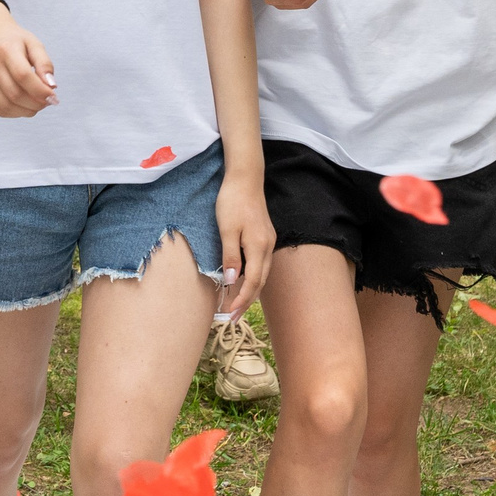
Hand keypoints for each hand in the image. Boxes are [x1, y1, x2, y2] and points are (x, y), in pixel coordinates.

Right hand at [0, 4, 55, 117]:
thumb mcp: (34, 44)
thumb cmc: (15, 41)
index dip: (40, 90)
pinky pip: (0, 110)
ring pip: (6, 106)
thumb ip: (45, 64)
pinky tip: (26, 105)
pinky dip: (16, 113)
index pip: (23, 76)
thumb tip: (51, 86)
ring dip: (27, 111)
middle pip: (14, 94)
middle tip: (48, 101)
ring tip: (38, 104)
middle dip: (36, 103)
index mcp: (6, 49)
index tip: (53, 96)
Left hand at [211, 170, 275, 319]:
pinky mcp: (264, 236)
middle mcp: (267, 246)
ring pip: (261, 274)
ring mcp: (268, 241)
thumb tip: (231, 281)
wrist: (245, 178)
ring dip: (249, 291)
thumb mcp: (226, 229)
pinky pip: (260, 263)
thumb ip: (230, 256)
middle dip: (246, 301)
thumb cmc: (233, 201)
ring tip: (236, 305)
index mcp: (259, 246)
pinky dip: (252, 277)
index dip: (241, 300)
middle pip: (260, 282)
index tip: (230, 314)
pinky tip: (242, 281)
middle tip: (232, 318)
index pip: (252, 282)